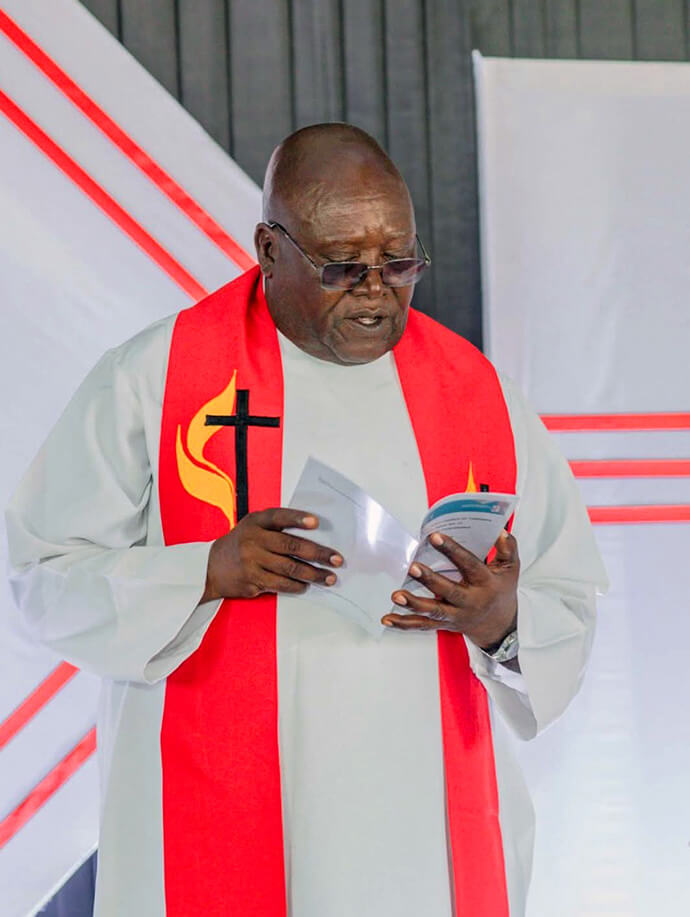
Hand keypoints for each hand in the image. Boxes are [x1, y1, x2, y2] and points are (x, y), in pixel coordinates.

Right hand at [201, 508, 342, 601]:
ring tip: (329, 577)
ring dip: (313, 574)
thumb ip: (277, 528)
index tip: (317, 522)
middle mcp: (253, 540)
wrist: (209, 568)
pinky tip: (307, 585)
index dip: (298, 518)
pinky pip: (280, 584)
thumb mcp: (252, 527)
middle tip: (337, 559)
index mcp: (256, 522)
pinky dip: (296, 585)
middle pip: (291, 546)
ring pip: (289, 568)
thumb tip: (314, 536)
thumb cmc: (240, 544)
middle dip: (318, 553)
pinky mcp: (252, 581)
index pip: (279, 517)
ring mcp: (252, 562)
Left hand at [382, 530, 518, 648]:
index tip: (435, 536)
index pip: (469, 565)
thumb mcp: (511, 569)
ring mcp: (454, 615)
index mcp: (484, 583)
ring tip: (396, 596)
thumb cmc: (501, 591)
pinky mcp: (442, 624)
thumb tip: (499, 531)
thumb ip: (507, 548)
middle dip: (430, 580)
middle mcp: (468, 601)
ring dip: (413, 605)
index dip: (453, 550)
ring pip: (432, 611)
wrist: (499, 626)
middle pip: (448, 592)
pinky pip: (421, 626)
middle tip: (413, 567)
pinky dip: (403, 624)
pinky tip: (387, 618)